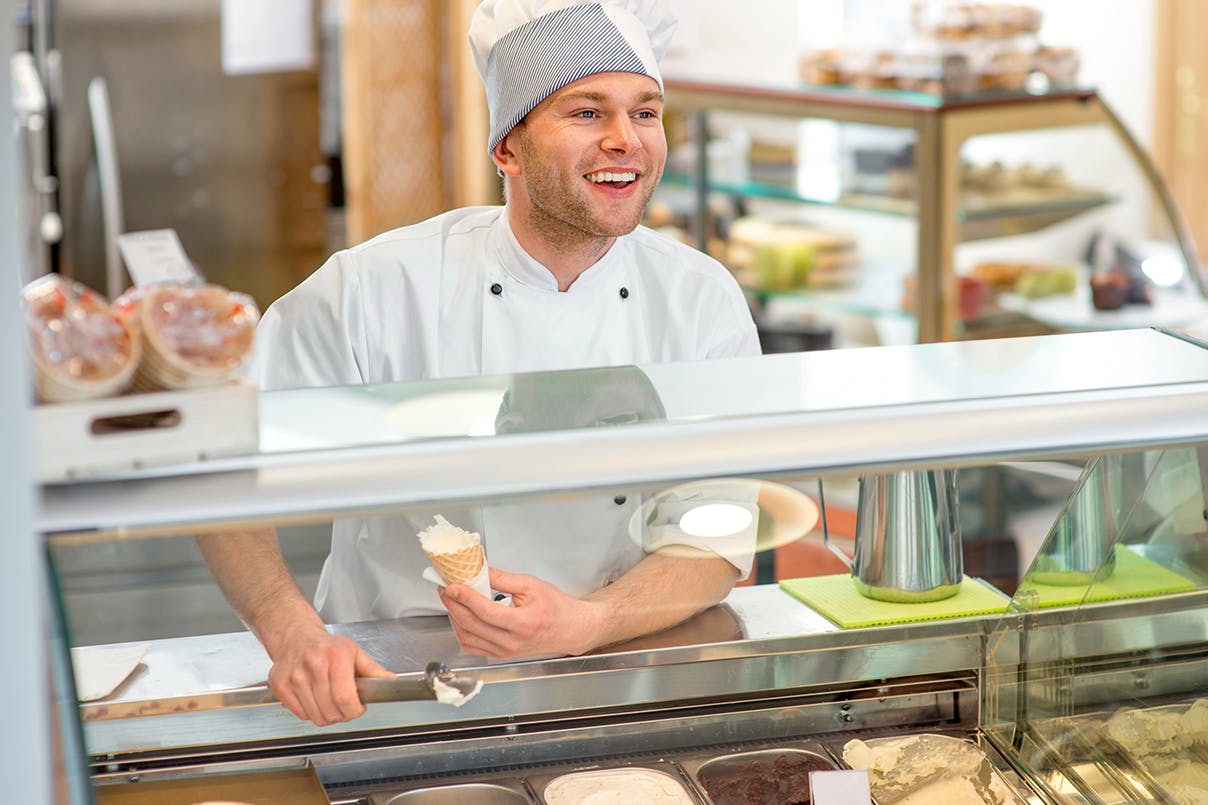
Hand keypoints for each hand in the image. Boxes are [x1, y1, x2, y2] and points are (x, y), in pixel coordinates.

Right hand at [265, 623, 393, 725]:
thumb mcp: (354, 652)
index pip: (346, 698)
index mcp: (336, 656)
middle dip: (343, 715)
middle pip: (331, 711)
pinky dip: (311, 713)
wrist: (296, 638)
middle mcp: (313, 665)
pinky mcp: (281, 686)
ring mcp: (295, 676)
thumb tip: (392, 683)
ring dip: (327, 716)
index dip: (355, 710)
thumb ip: (374, 671)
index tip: (358, 708)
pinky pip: (301, 715)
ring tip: (331, 702)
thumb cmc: (327, 647)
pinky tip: (315, 699)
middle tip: (346, 705)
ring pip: (316, 716)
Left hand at [439, 568, 604, 657]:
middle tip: (445, 589)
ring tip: (452, 600)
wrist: (571, 629)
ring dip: (455, 618)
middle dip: (453, 605)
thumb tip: (479, 571)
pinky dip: (462, 632)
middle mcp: (512, 642)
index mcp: (522, 623)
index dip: (465, 598)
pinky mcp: (501, 655)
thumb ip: (503, 579)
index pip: (485, 612)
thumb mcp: (532, 586)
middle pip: (472, 625)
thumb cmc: (557, 608)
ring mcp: (505, 651)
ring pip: (468, 638)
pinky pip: (473, 647)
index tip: (452, 586)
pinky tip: (461, 617)